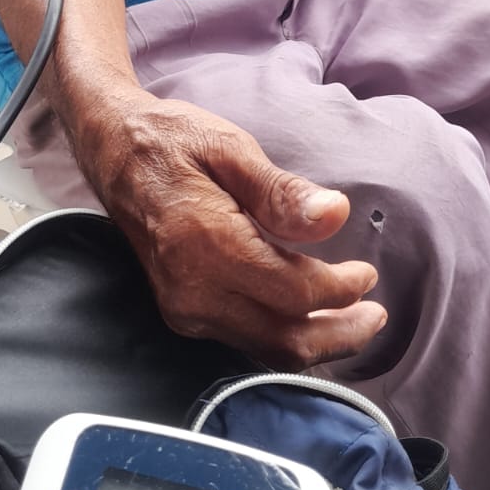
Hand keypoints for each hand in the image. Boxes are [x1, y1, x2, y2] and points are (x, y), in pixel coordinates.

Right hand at [82, 94, 386, 367]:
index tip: (368, 274)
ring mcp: (182, 306)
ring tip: (355, 323)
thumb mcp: (231, 147)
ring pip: (264, 349)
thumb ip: (282, 191)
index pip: (292, 291)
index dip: (339, 291)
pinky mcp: (180, 311)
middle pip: (282, 337)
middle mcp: (191, 288)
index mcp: (206, 244)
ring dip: (316, 343)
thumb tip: (336, 215)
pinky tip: (310, 321)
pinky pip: (243, 340)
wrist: (112, 149)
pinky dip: (284, 338)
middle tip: (376, 316)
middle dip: (338, 334)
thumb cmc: (173, 140)